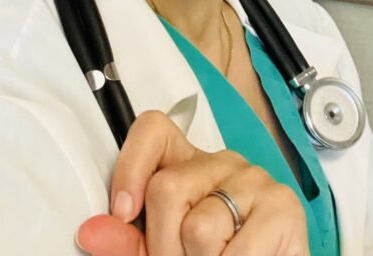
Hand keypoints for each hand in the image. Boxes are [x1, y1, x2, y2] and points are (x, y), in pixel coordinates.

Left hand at [76, 110, 309, 255]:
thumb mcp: (165, 250)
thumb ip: (129, 242)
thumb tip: (89, 232)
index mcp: (189, 166)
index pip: (153, 129)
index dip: (131, 165)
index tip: (124, 212)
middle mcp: (223, 162)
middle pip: (167, 188)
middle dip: (163, 245)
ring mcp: (255, 180)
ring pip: (200, 225)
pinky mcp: (283, 206)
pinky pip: (236, 252)